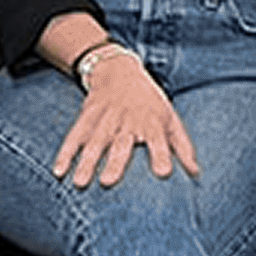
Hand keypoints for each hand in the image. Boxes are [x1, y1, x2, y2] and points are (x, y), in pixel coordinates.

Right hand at [49, 50, 198, 187]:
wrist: (120, 71)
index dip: (161, 155)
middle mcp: (128, 120)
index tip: (163, 174)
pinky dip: (66, 152)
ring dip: (86, 162)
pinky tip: (59, 171)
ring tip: (80, 183)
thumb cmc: (150, 103)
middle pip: (121, 143)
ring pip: (95, 141)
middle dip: (114, 162)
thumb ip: (183, 147)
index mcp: (152, 122)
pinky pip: (74, 136)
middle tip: (108, 183)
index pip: (158, 139)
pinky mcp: (87, 117)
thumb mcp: (171, 119)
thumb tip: (196, 173)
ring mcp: (105, 119)